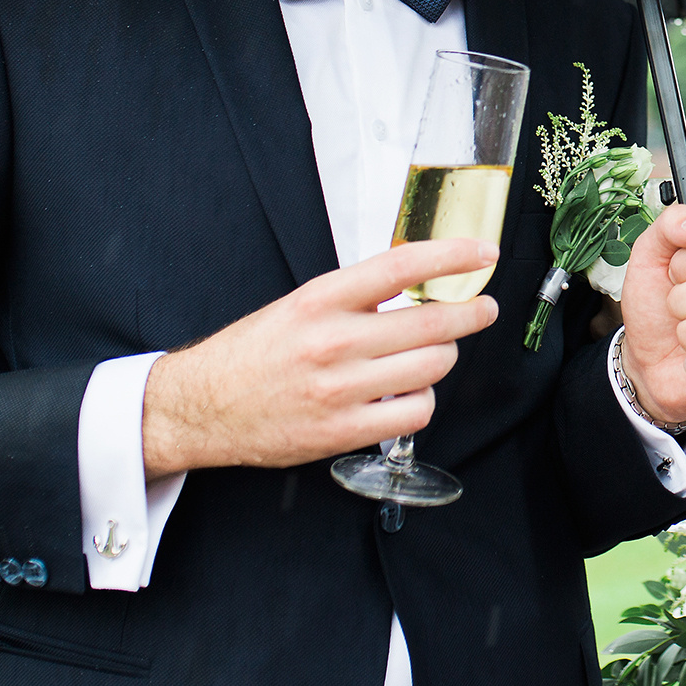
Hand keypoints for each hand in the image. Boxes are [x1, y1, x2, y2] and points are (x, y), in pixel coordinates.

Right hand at [142, 240, 499, 476]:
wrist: (202, 406)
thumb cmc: (256, 352)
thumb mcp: (301, 304)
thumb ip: (357, 294)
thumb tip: (420, 278)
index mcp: (321, 300)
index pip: (401, 267)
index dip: (452, 256)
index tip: (483, 253)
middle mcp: (333, 342)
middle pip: (432, 324)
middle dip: (471, 314)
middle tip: (483, 310)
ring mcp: (340, 390)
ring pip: (432, 368)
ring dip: (443, 358)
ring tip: (431, 354)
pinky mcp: (343, 432)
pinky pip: (415, 413)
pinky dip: (423, 401)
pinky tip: (409, 393)